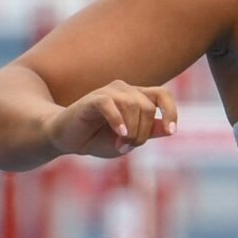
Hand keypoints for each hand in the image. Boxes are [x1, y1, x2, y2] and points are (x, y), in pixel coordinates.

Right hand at [43, 81, 179, 159]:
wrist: (66, 139)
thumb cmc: (97, 139)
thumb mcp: (128, 140)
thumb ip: (148, 133)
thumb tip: (170, 129)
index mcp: (136, 97)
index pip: (162, 95)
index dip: (170, 111)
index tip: (171, 131)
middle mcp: (124, 90)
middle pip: (147, 107)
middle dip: (142, 132)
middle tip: (127, 147)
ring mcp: (108, 92)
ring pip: (133, 105)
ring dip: (131, 131)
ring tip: (119, 145)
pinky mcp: (93, 99)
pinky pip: (110, 104)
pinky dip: (118, 120)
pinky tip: (119, 134)